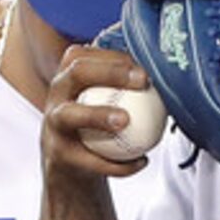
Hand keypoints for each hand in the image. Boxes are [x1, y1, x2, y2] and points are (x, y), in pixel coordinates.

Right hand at [41, 45, 153, 182]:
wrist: (70, 164)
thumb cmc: (95, 124)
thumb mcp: (104, 99)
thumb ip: (125, 87)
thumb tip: (167, 77)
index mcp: (69, 75)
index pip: (88, 55)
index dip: (116, 57)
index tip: (144, 69)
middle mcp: (56, 94)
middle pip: (77, 72)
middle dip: (109, 72)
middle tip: (142, 81)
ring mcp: (53, 124)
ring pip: (70, 115)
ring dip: (98, 115)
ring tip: (125, 120)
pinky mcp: (58, 154)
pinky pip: (90, 160)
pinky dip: (118, 164)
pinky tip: (142, 161)